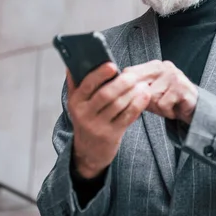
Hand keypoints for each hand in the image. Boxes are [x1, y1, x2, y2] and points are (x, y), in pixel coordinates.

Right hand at [67, 63, 150, 178]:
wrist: (89, 152)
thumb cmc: (85, 120)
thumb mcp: (76, 104)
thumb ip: (75, 84)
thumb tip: (71, 64)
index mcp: (75, 102)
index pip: (87, 85)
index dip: (100, 74)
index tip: (112, 66)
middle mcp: (84, 114)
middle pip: (105, 94)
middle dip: (122, 83)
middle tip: (133, 75)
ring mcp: (98, 126)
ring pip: (118, 105)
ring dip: (132, 92)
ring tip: (142, 83)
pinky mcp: (111, 135)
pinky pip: (127, 116)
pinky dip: (138, 104)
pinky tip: (144, 95)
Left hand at [123, 60, 197, 123]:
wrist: (194, 109)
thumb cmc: (168, 101)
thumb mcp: (149, 93)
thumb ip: (135, 89)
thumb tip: (114, 89)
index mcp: (153, 65)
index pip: (129, 73)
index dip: (125, 89)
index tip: (126, 98)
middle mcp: (163, 66)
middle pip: (138, 85)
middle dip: (143, 100)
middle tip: (153, 105)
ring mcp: (173, 76)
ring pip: (150, 97)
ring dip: (157, 107)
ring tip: (166, 105)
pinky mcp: (181, 88)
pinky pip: (162, 104)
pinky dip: (167, 112)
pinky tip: (174, 109)